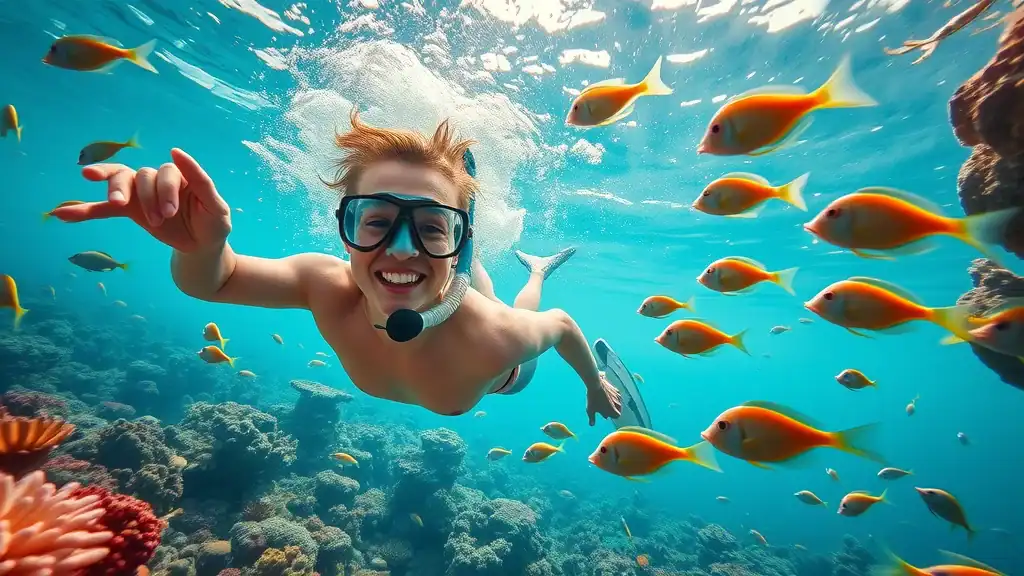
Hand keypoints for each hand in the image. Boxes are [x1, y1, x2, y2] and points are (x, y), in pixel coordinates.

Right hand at [53, 148, 231, 252]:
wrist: (203, 247)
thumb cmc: (214, 223)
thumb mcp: (215, 205)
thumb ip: (199, 179)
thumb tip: (175, 150)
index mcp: (179, 176)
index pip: (164, 173)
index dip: (165, 191)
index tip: (171, 212)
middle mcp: (157, 181)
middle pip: (139, 175)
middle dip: (144, 195)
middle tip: (157, 218)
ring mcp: (140, 194)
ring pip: (121, 183)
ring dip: (117, 193)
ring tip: (117, 204)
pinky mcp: (130, 211)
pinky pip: (102, 208)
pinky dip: (84, 210)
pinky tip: (61, 213)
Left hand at [586, 371, 621, 425]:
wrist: (595, 384)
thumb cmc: (592, 399)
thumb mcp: (590, 410)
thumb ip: (592, 419)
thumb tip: (591, 425)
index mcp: (613, 410)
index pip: (617, 416)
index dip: (612, 416)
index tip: (606, 414)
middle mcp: (618, 404)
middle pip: (618, 410)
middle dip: (612, 410)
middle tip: (603, 408)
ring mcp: (618, 396)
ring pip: (618, 403)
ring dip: (613, 404)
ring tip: (605, 402)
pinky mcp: (616, 390)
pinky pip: (617, 396)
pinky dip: (613, 397)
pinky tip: (607, 395)